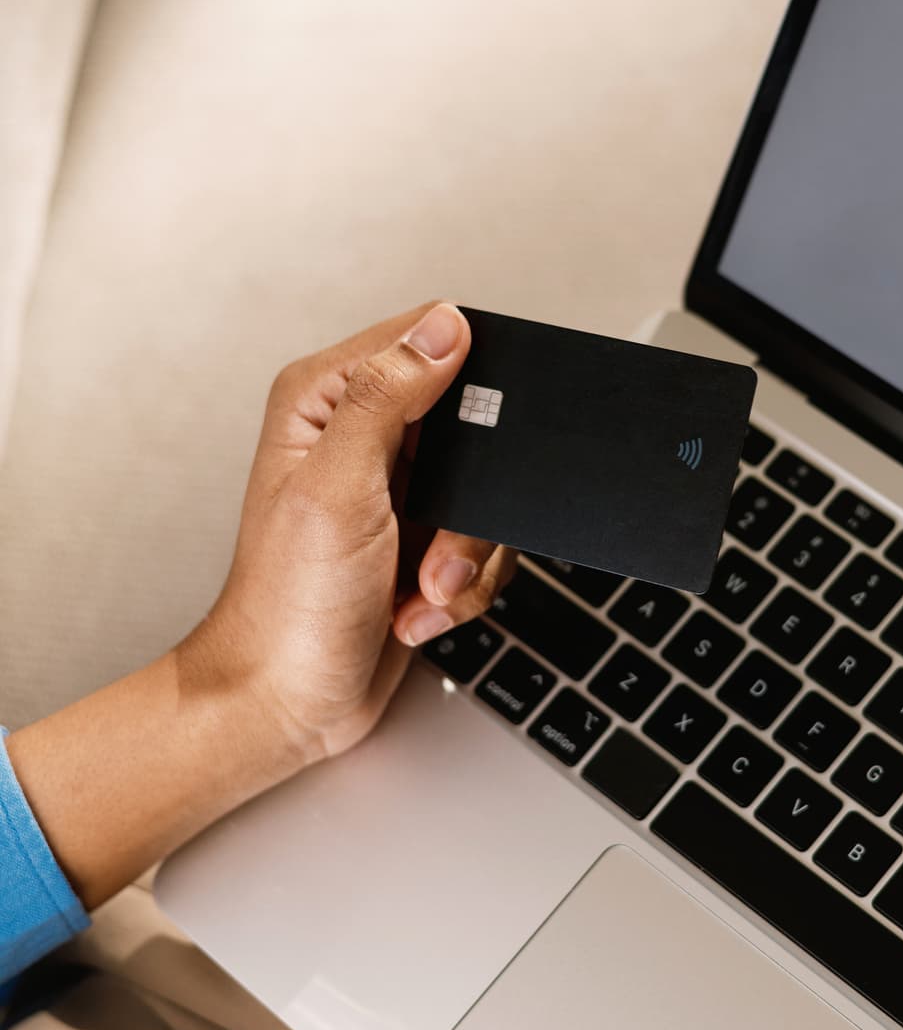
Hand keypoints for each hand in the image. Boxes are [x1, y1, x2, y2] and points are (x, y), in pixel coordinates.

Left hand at [7, 301, 513, 910]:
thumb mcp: (338, 489)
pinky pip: (485, 545)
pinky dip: (461, 586)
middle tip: (436, 542)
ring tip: (421, 585)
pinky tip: (416, 605)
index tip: (461, 453)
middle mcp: (362, 437)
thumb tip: (441, 327)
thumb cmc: (287, 607)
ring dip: (465, 555)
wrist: (288, 703)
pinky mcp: (422, 539)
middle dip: (472, 501)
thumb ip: (387, 397)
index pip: (425, 342)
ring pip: (488, 496)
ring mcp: (396, 491)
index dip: (466, 387)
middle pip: (475, 425)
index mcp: (327, 400)